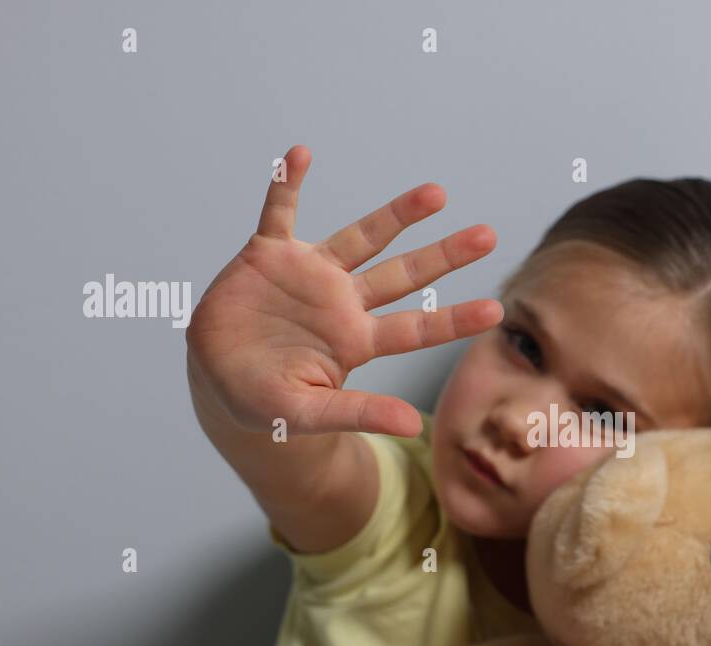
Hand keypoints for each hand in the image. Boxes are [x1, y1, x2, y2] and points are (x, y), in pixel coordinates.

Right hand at [185, 144, 502, 437]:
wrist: (214, 377)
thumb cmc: (265, 401)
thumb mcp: (309, 413)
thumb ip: (360, 412)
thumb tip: (414, 427)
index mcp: (357, 340)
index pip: (416, 329)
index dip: (454, 320)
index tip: (496, 311)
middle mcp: (343, 301)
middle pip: (404, 275)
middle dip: (445, 255)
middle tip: (488, 235)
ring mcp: (309, 274)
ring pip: (362, 237)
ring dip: (397, 215)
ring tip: (437, 193)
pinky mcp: (268, 255)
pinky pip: (279, 212)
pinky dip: (287, 185)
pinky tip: (301, 154)